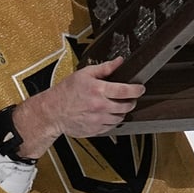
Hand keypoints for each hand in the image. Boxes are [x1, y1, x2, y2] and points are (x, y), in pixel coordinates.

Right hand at [12, 58, 144, 156]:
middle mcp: (100, 106)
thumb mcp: (84, 74)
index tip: (140, 88)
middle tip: (129, 97)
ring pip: (120, 117)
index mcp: (98, 90)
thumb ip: (104, 68)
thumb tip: (119, 62)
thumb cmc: (66, 92)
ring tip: (116, 105)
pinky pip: (111, 127)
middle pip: (126, 106)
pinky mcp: (96, 130)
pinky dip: (112, 120)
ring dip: (122, 111)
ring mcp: (98, 120)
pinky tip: (107, 114)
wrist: (53, 111)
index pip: (125, 91)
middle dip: (131, 101)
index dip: (137, 89)